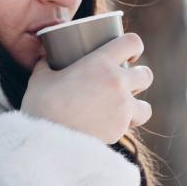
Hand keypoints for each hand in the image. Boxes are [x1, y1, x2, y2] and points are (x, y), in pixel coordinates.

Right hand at [21, 33, 153, 143]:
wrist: (47, 141)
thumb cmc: (42, 105)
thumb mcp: (40, 79)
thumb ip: (45, 65)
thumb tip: (44, 58)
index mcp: (101, 62)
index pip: (132, 43)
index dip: (134, 46)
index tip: (129, 54)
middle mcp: (117, 83)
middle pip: (146, 75)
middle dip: (139, 77)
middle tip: (125, 81)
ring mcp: (122, 109)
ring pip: (146, 107)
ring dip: (137, 106)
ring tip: (123, 108)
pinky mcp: (120, 131)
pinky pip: (129, 127)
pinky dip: (122, 126)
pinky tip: (108, 125)